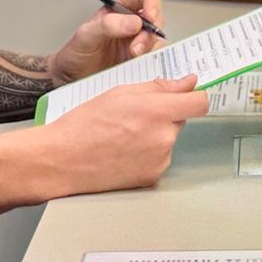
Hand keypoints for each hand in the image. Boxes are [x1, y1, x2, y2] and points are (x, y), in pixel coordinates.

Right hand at [38, 75, 209, 197]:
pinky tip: (122, 153)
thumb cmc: (84, 124)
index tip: (186, 96)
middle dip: (164, 116)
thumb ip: (159, 87)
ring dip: (154, 136)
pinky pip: (158, 159)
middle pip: (179, 120)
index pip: (199, 103)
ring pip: (167, 140)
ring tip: (122, 136)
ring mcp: (160, 161)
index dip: (193, 97)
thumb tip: (187, 83)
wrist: (62, 160)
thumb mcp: (120, 93)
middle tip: (134, 117)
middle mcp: (163, 138)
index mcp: (157, 112)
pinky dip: (146, 155)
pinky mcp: (152, 178)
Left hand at [48, 0, 167, 82]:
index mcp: (121, 7)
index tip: (149, 16)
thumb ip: (107, 25)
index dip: (152, 1)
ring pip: (158, 38)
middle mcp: (133, 22)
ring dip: (149, 47)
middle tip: (136, 47)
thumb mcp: (86, 35)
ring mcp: (139, 41)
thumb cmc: (76, 53)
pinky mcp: (141, 60)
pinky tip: (138, 65)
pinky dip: (151, 60)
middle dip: (150, 31)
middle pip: (157, 17)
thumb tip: (135, 22)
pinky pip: (156, 57)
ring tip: (133, 57)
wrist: (71, 78)